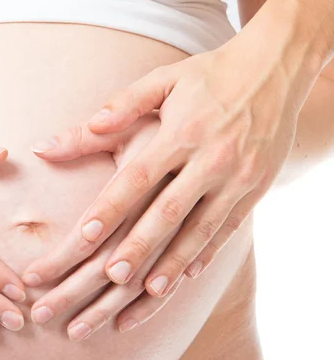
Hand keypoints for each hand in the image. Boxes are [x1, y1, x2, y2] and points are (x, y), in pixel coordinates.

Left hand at [24, 36, 307, 297]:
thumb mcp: (163, 80)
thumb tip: (89, 124)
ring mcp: (237, 177)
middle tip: (111, 276)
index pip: (138, 177)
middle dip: (139, 246)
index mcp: (180, 132)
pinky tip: (187, 276)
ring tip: (150, 291)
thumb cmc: (208, 76)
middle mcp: (209, 158)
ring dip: (175, 262)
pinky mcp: (256, 188)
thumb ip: (123, 104)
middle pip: (168, 211)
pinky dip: (207, 253)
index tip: (85, 235)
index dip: (111, 207)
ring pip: (201, 228)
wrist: (275, 68)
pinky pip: (230, 228)